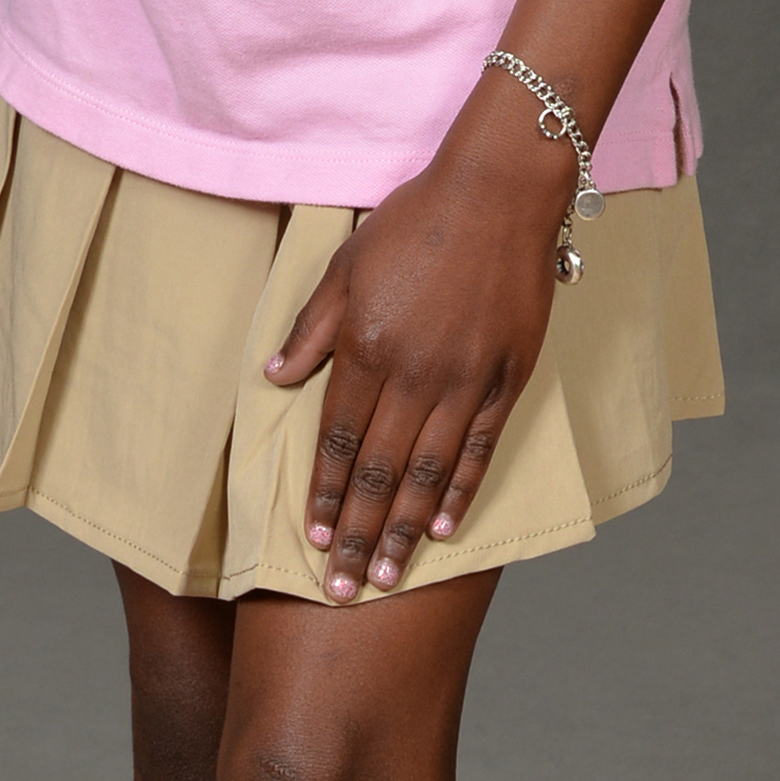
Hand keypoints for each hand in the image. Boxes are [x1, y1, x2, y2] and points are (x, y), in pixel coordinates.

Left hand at [264, 140, 569, 600]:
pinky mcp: (506, 377)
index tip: (313, 540)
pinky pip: (478, 449)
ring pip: (427, 474)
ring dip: (404, 532)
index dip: (325, 494)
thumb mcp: (346, 264)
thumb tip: (273, 378)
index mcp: (367, 345)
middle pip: (379, 471)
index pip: (338, 439)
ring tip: (387, 578)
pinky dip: (460, 493)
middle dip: (358, 534)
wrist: (498, 191)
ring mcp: (463, 379)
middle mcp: (413, 372)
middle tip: (343, 590)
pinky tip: (444, 529)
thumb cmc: (415, 220)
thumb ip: (312, 328)